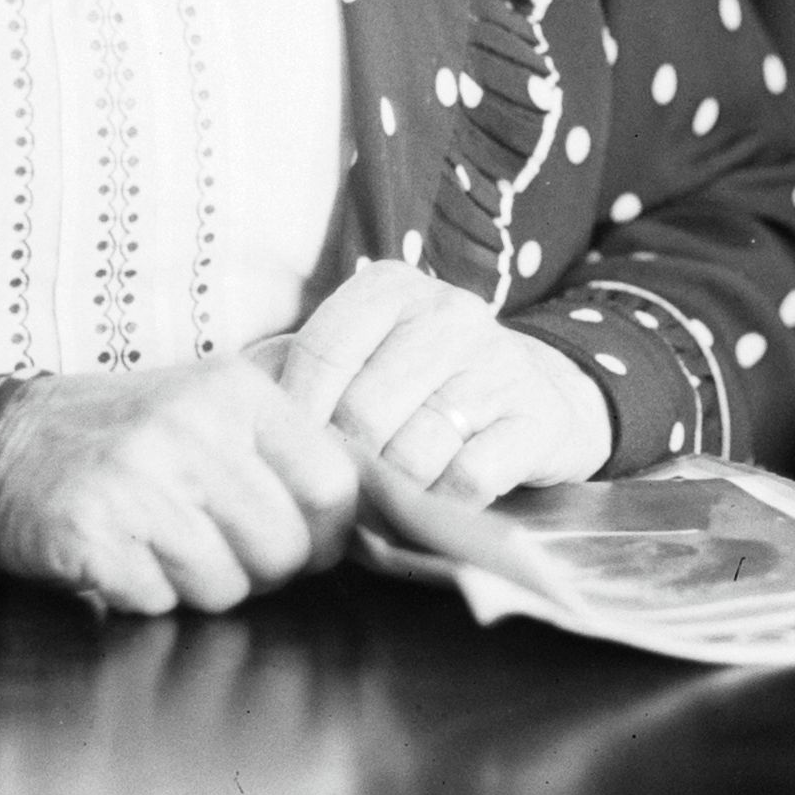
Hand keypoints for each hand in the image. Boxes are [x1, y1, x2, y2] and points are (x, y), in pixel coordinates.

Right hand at [0, 358, 366, 615]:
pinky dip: (146, 595)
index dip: (330, 533)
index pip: (333, 484)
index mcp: (234, 392)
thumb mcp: (209, 408)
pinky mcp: (92, 533)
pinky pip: (159, 602)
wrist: (3, 443)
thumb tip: (362, 516)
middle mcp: (191, 429)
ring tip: (166, 547)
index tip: (307, 542)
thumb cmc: (126, 435)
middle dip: (262, 569)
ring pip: (226, 586)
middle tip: (221, 549)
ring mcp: (138, 481)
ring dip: (200, 586)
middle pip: (284, 549)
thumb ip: (282, 449)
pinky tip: (124, 557)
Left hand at [266, 259, 617, 508]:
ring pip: (412, 452)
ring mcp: (498, 364)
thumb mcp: (370, 357)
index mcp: (393, 289)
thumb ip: (312, 381)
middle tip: (342, 493)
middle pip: (362, 413)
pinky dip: (441, 506)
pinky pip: (466, 479)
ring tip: (386, 502)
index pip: (320, 353)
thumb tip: (251, 433)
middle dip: (345, 466)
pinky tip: (436, 503)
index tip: (296, 453)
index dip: (298, 417)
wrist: (543, 395)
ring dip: (392, 495)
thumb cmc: (428, 384)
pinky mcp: (535, 419)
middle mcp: (450, 314)